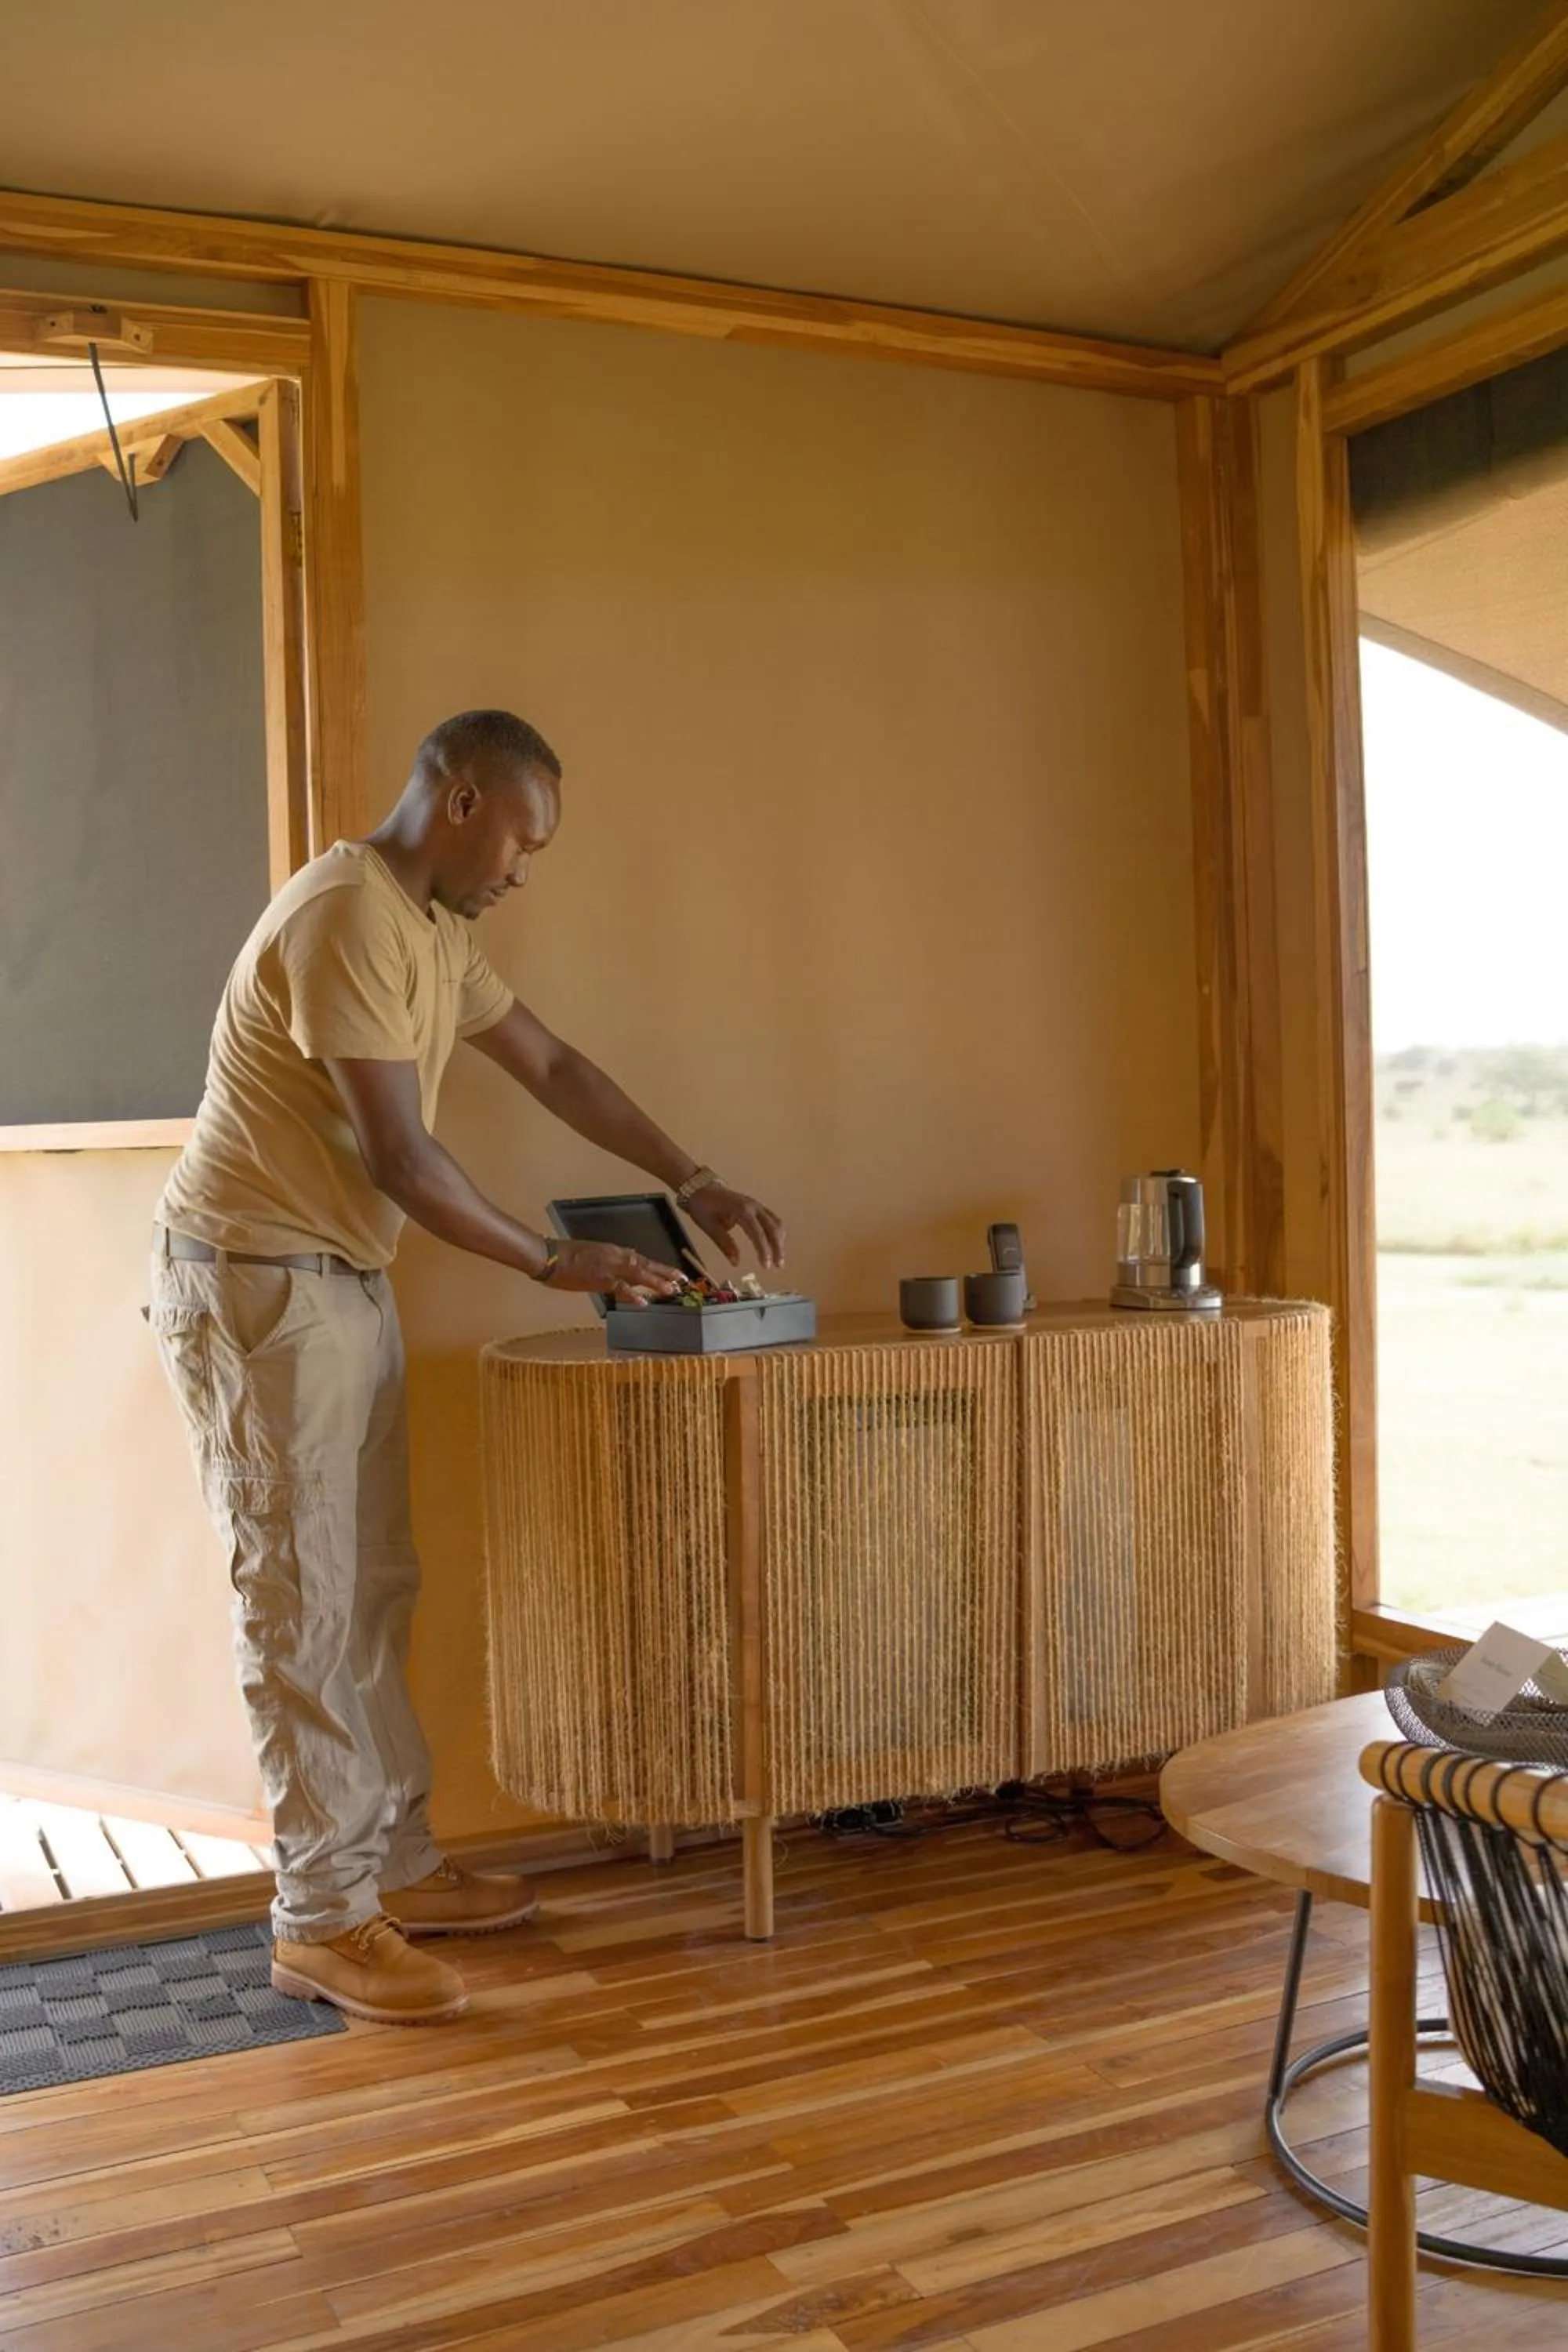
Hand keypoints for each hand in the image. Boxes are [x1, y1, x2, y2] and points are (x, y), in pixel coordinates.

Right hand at [543, 1239, 685, 1305]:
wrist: (549, 1256)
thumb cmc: (564, 1255)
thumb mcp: (590, 1253)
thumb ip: (606, 1261)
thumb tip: (616, 1272)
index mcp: (613, 1250)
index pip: (640, 1258)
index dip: (656, 1266)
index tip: (670, 1272)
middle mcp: (615, 1257)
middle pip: (645, 1265)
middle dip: (664, 1273)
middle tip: (683, 1280)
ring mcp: (609, 1268)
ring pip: (639, 1274)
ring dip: (656, 1282)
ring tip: (672, 1290)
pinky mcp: (600, 1280)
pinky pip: (620, 1288)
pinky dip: (632, 1294)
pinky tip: (644, 1301)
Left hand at [686, 1184, 786, 1270]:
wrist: (700, 1188)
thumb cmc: (703, 1207)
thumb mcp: (710, 1227)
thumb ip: (725, 1245)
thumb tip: (736, 1263)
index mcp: (741, 1210)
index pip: (758, 1233)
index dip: (764, 1250)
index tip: (766, 1265)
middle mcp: (753, 1206)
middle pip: (772, 1228)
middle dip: (778, 1248)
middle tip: (778, 1265)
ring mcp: (757, 1205)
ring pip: (776, 1222)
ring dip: (779, 1241)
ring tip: (778, 1258)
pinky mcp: (757, 1206)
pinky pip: (772, 1219)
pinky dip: (776, 1233)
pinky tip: (775, 1244)